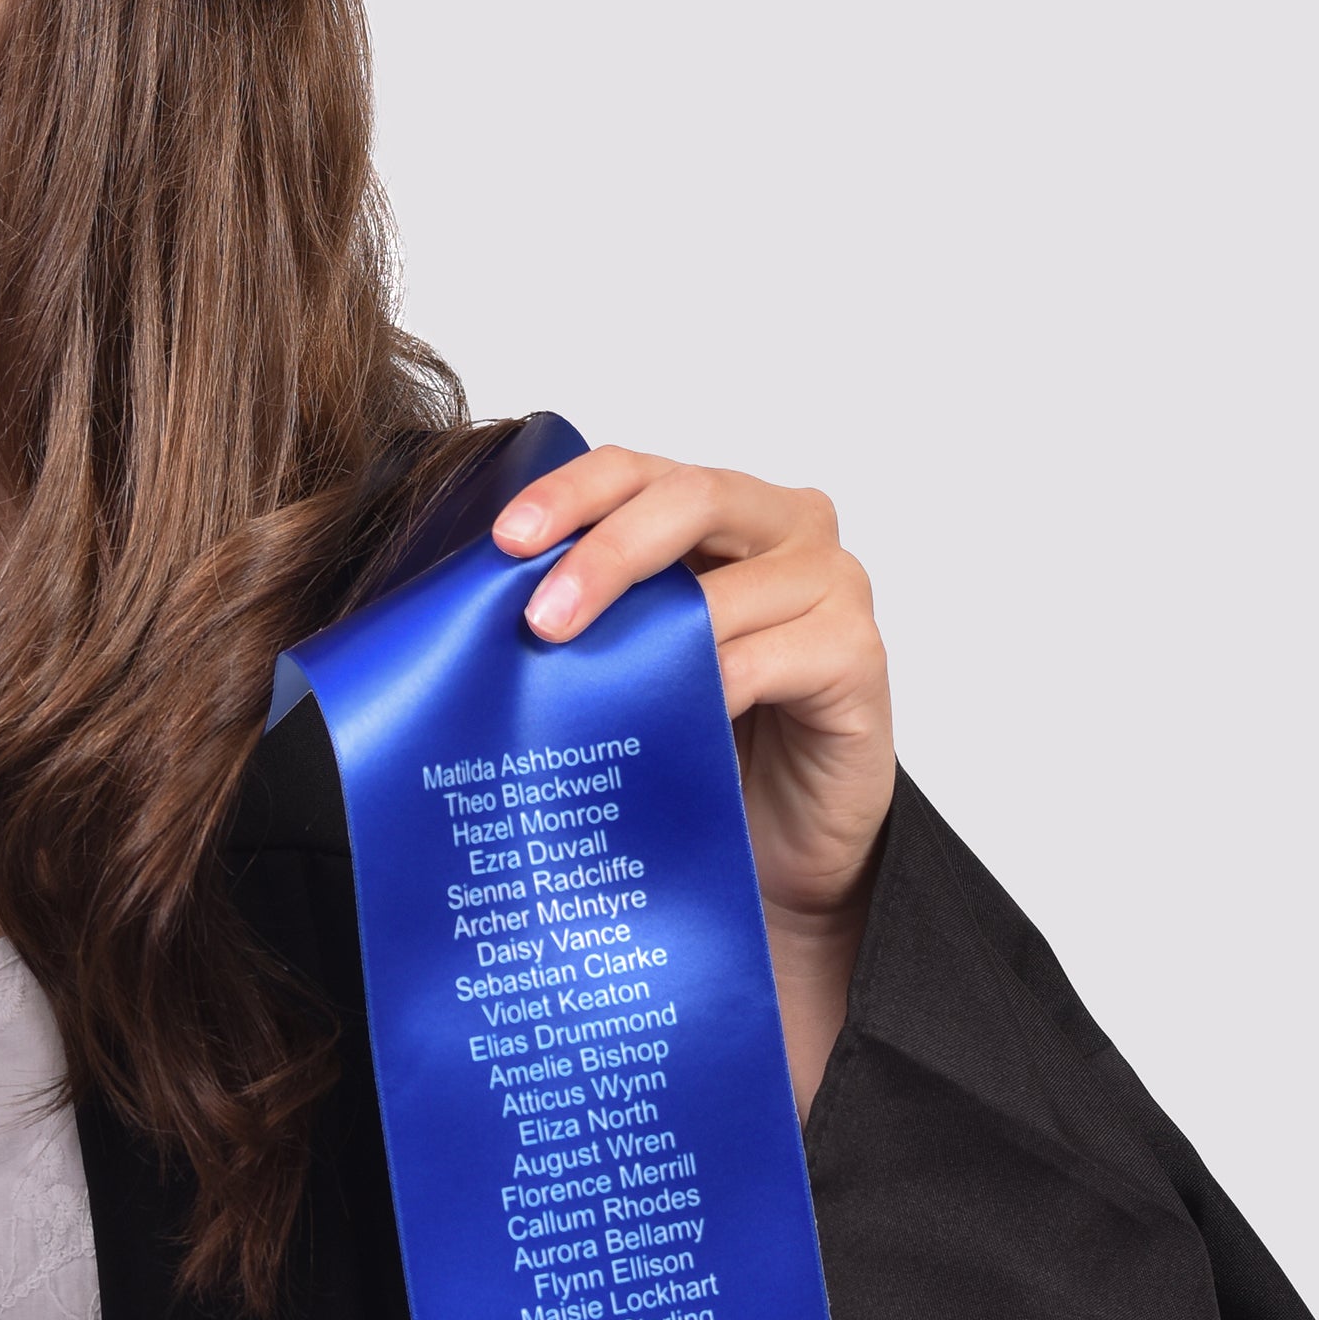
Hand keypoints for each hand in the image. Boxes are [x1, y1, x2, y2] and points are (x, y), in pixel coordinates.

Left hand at [489, 447, 892, 1105]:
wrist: (782, 850)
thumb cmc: (699, 745)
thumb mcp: (629, 667)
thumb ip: (585, 620)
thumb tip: (458, 618)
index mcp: (720, 511)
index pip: (639, 470)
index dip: (572, 493)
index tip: (505, 541)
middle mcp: (786, 528)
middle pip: (690, 497)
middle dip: (606, 551)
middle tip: (538, 617)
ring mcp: (834, 586)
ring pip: (734, 581)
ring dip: (652, 627)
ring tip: (580, 672)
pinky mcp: (860, 657)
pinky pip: (782, 653)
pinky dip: (721, 679)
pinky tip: (677, 712)